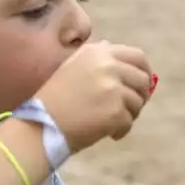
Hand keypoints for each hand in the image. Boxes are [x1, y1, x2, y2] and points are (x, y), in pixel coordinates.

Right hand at [34, 40, 153, 152]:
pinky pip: (129, 121)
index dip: (145, 71)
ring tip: (111, 123)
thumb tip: (117, 50)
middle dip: (140, 96)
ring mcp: (112, 88)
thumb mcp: (72, 66)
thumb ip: (96, 59)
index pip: (137, 56)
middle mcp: (107, 66)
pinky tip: (107, 134)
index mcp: (97, 52)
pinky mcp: (115, 111)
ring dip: (130, 115)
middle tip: (130, 109)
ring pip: (138, 102)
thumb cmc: (54, 100)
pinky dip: (121, 130)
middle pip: (143, 79)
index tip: (143, 85)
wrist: (40, 125)